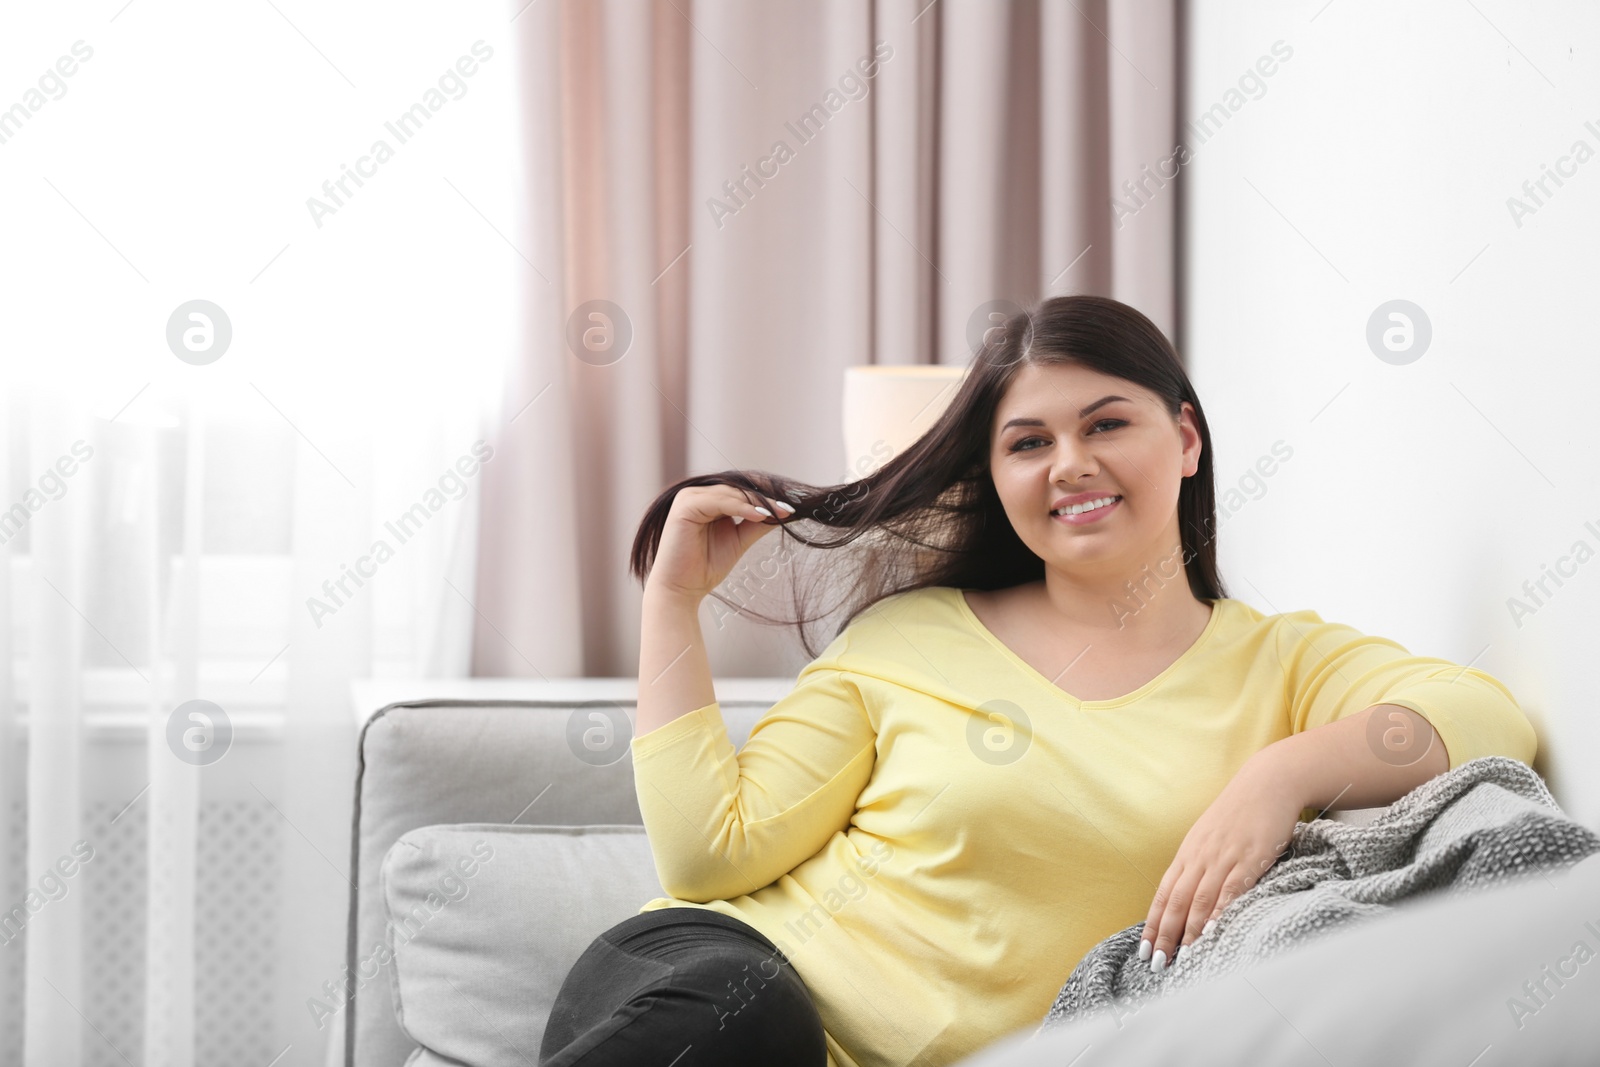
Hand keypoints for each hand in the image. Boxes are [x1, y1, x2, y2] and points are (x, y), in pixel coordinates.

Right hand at [645, 484, 795, 602]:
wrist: (680, 590)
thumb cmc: (705, 567)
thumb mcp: (739, 540)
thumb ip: (757, 524)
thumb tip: (784, 512)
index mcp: (708, 500)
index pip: (742, 491)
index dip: (767, 496)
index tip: (792, 507)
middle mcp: (697, 494)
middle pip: (738, 489)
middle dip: (766, 498)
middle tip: (790, 508)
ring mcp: (689, 497)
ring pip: (731, 493)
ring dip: (758, 502)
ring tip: (780, 512)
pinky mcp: (685, 505)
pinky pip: (720, 502)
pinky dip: (742, 507)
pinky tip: (760, 515)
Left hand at [1137, 757, 1303, 971]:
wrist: (1267, 784)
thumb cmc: (1239, 813)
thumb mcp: (1210, 836)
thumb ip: (1199, 862)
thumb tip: (1188, 893)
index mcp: (1188, 852)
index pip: (1165, 892)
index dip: (1154, 921)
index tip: (1145, 947)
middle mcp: (1200, 856)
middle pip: (1177, 900)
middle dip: (1166, 934)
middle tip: (1158, 962)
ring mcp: (1224, 857)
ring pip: (1201, 899)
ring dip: (1191, 931)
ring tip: (1184, 958)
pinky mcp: (1249, 859)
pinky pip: (1231, 890)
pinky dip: (1220, 913)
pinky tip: (1214, 932)